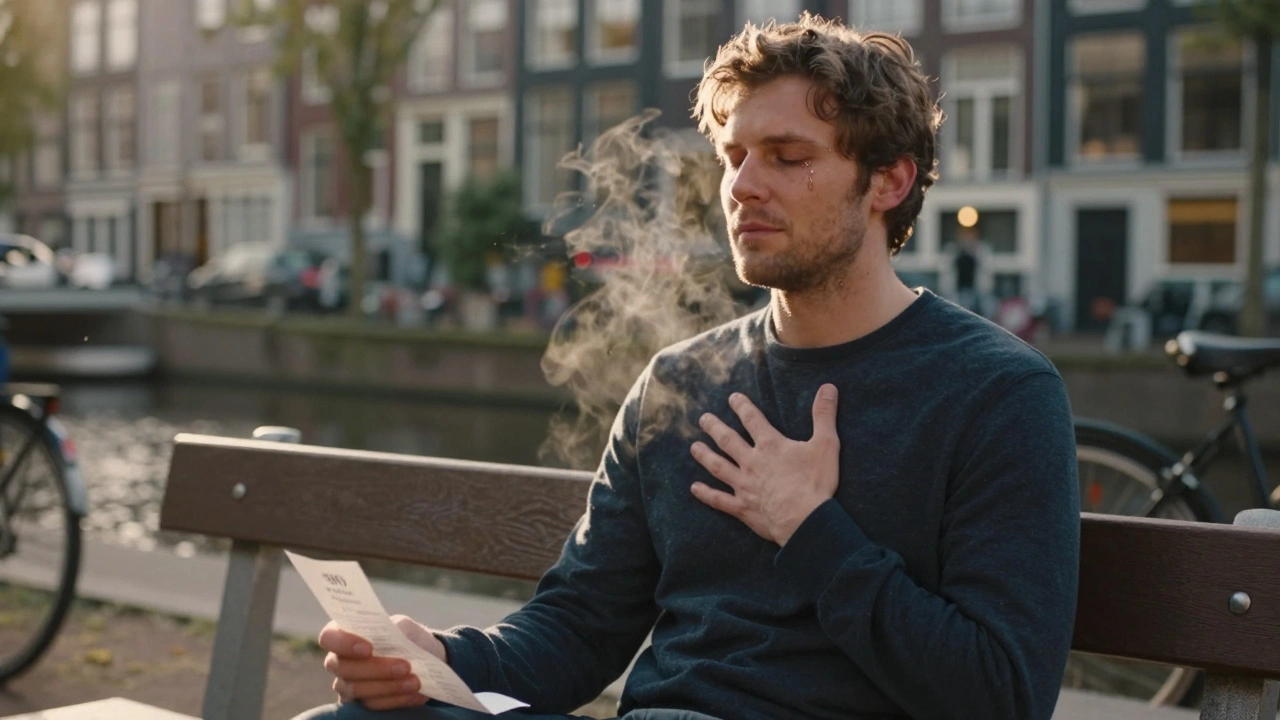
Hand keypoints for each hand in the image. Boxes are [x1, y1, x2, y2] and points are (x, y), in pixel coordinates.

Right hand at [318, 615, 446, 709]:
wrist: (424, 658)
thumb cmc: (407, 637)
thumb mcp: (403, 626)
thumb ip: (394, 629)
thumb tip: (391, 640)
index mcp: (343, 634)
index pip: (329, 637)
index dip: (344, 643)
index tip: (368, 648)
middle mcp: (339, 661)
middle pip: (345, 669)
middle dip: (378, 669)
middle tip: (406, 667)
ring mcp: (346, 686)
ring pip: (358, 691)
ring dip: (390, 686)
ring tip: (416, 682)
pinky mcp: (360, 705)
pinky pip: (373, 706)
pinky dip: (398, 699)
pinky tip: (417, 693)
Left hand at [689, 384, 839, 545]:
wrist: (805, 520)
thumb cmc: (816, 483)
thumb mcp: (826, 444)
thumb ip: (824, 415)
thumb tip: (828, 387)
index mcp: (770, 446)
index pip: (752, 420)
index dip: (742, 406)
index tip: (732, 398)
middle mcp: (752, 462)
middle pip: (728, 440)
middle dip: (715, 427)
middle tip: (703, 419)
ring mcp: (744, 486)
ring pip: (718, 467)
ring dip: (705, 456)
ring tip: (694, 447)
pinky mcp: (742, 508)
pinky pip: (719, 499)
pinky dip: (706, 494)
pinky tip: (694, 488)